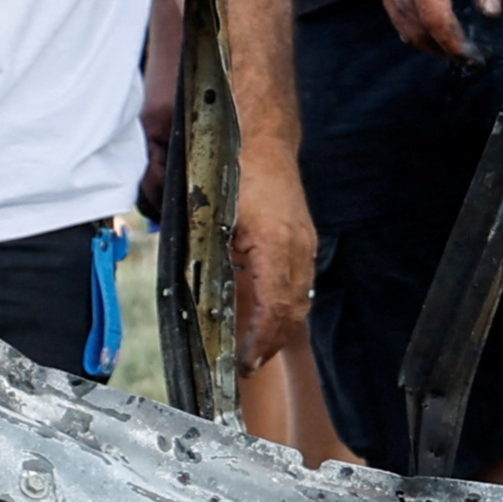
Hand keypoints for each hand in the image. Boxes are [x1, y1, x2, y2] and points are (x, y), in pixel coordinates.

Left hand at [228, 155, 317, 361]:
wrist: (262, 136)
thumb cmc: (235, 170)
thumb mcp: (211, 216)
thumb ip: (208, 255)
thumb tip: (197, 294)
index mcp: (276, 245)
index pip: (275, 308)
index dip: (261, 340)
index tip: (246, 361)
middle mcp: (298, 248)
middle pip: (293, 310)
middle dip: (272, 342)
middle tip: (250, 366)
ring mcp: (305, 242)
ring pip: (301, 298)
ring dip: (282, 327)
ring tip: (260, 347)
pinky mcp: (304, 237)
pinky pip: (301, 281)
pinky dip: (287, 304)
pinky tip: (272, 314)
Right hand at [374, 0, 502, 61]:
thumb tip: (491, 13)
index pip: (435, 17)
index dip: (454, 44)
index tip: (475, 58)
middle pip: (414, 28)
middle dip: (442, 49)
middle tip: (471, 58)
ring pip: (401, 24)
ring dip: (427, 41)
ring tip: (456, 47)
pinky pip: (394, 10)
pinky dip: (414, 26)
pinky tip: (436, 26)